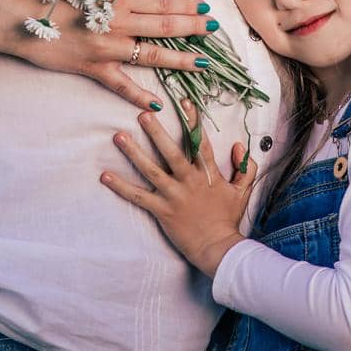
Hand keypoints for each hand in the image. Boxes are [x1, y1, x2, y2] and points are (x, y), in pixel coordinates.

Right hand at [0, 0, 218, 113]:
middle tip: (214, 29)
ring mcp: (105, 47)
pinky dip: (140, 94)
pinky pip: (121, 84)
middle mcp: (115, 21)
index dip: (185, 3)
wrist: (18, 18)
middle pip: (163, 24)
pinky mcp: (92, 68)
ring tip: (203, 62)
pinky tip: (158, 103)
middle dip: (192, 27)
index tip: (205, 6)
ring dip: (180, 58)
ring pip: (151, 53)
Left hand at [101, 98, 259, 277]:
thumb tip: (238, 145)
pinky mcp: (162, 211)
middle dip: (156, 131)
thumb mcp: (242, 191)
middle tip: (142, 114)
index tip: (183, 102)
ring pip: (151, 169)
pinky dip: (121, 187)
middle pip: (171, 151)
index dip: (193, 121)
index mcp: (207, 173)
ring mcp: (174, 195)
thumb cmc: (228, 220)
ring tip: (119, 136)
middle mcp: (189, 180)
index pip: (200, 142)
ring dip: (134, 152)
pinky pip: (138, 197)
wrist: (218, 248)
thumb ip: (245, 167)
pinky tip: (105, 176)